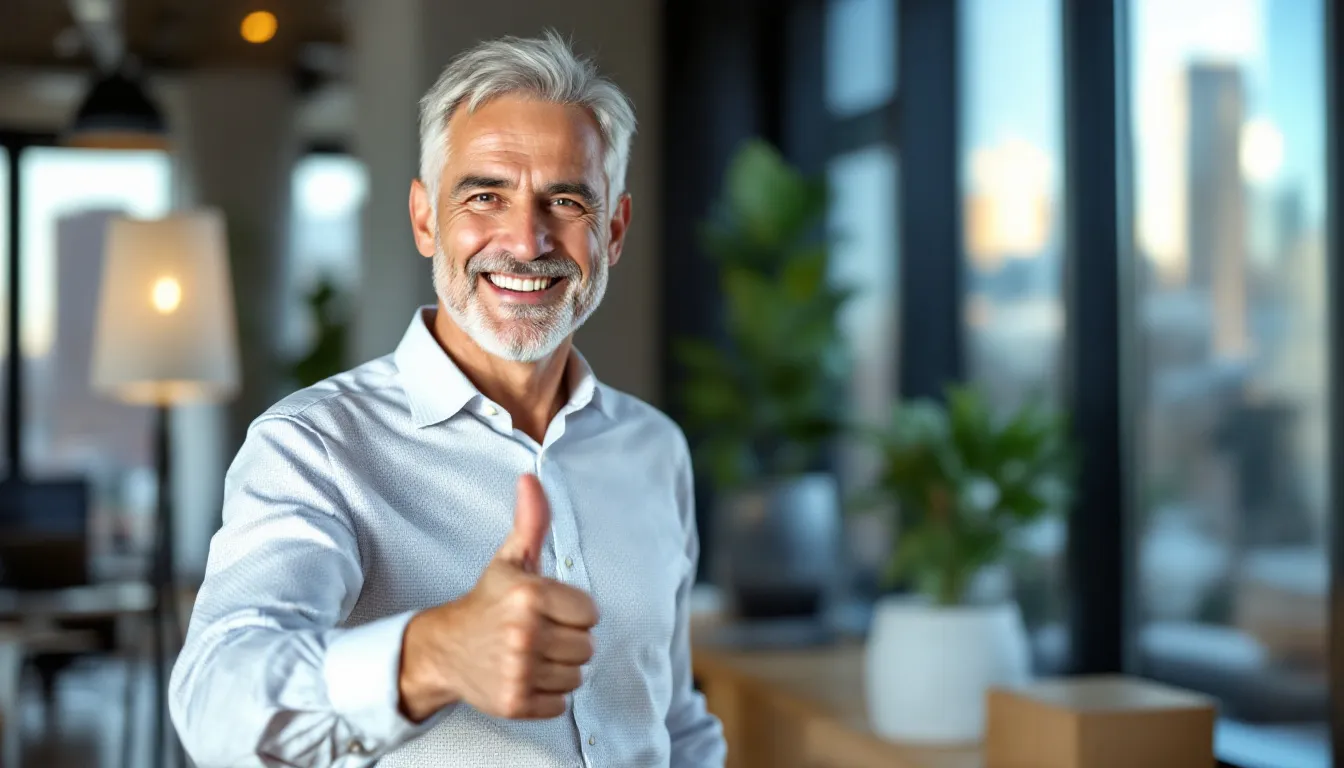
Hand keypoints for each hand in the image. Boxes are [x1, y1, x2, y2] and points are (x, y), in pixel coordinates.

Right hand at [399, 474, 598, 721]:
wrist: (445, 648)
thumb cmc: (487, 601)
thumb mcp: (510, 560)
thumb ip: (531, 522)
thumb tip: (531, 478)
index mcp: (529, 595)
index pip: (591, 613)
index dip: (573, 610)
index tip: (547, 609)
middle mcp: (524, 634)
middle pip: (587, 646)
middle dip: (568, 639)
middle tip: (538, 632)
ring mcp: (519, 671)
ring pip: (577, 675)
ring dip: (559, 667)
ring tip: (531, 653)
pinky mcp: (515, 702)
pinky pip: (561, 702)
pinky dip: (548, 693)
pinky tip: (525, 676)